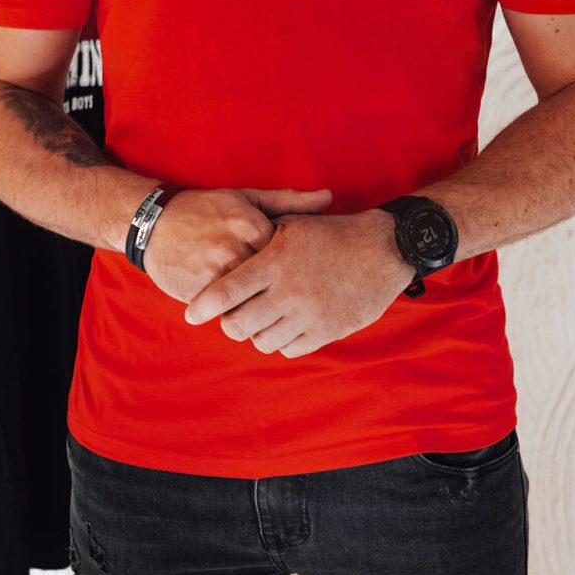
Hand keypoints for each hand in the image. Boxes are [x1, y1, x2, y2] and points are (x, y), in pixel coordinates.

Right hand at [142, 186, 332, 303]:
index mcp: (252, 225)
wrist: (155, 222)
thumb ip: (290, 201)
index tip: (297, 272)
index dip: (294, 266)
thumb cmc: (207, 209)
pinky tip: (240, 309)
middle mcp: (235, 248)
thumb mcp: (247, 198)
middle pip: (272, 283)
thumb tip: (329, 198)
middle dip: (280, 292)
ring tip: (266, 307)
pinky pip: (226, 311)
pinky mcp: (197, 290)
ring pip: (251, 302)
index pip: (289, 256)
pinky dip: (235, 313)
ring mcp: (215, 271)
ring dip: (259, 308)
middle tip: (288, 297)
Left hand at [183, 208, 415, 356]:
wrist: (383, 250)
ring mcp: (308, 315)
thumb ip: (261, 241)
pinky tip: (284, 326)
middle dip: (229, 324)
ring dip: (256, 333)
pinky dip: (281, 342)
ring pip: (262, 341)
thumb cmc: (334, 233)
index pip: (225, 292)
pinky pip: (291, 349)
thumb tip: (231, 257)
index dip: (202, 307)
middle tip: (232, 317)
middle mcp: (288, 292)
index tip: (191, 315)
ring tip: (261, 320)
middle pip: (239, 325)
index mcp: (274, 261)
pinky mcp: (327, 331)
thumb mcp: (294, 226)